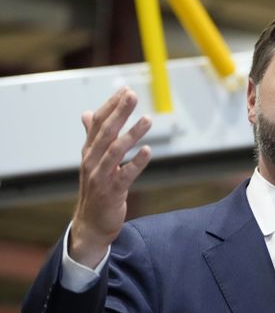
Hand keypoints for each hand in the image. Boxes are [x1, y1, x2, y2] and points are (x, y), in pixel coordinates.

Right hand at [69, 87, 151, 267]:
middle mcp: (92, 161)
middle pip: (106, 131)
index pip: (98, 122)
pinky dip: (136, 162)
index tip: (125, 89)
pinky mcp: (112, 191)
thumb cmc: (95, 189)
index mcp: (89, 151)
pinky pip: (125, 174)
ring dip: (132, 134)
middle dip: (120, 112)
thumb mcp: (92, 160)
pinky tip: (148, 151)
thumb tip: (87, 113)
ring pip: (116, 150)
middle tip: (133, 95)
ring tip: (148, 119)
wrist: (91, 223)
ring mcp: (101, 176)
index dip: (111, 105)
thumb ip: (92, 136)